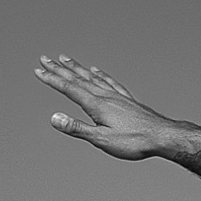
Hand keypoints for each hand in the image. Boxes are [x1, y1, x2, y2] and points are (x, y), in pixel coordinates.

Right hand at [35, 54, 171, 157]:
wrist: (162, 136)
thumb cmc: (134, 142)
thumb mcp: (102, 140)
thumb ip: (77, 128)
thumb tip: (54, 118)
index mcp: (96, 105)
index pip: (69, 89)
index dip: (52, 79)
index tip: (38, 70)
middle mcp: (105, 96)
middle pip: (78, 79)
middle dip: (59, 69)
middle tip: (44, 58)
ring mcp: (116, 96)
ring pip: (92, 77)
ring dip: (76, 68)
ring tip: (65, 59)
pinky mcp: (126, 100)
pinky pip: (109, 82)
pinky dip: (99, 75)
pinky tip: (96, 71)